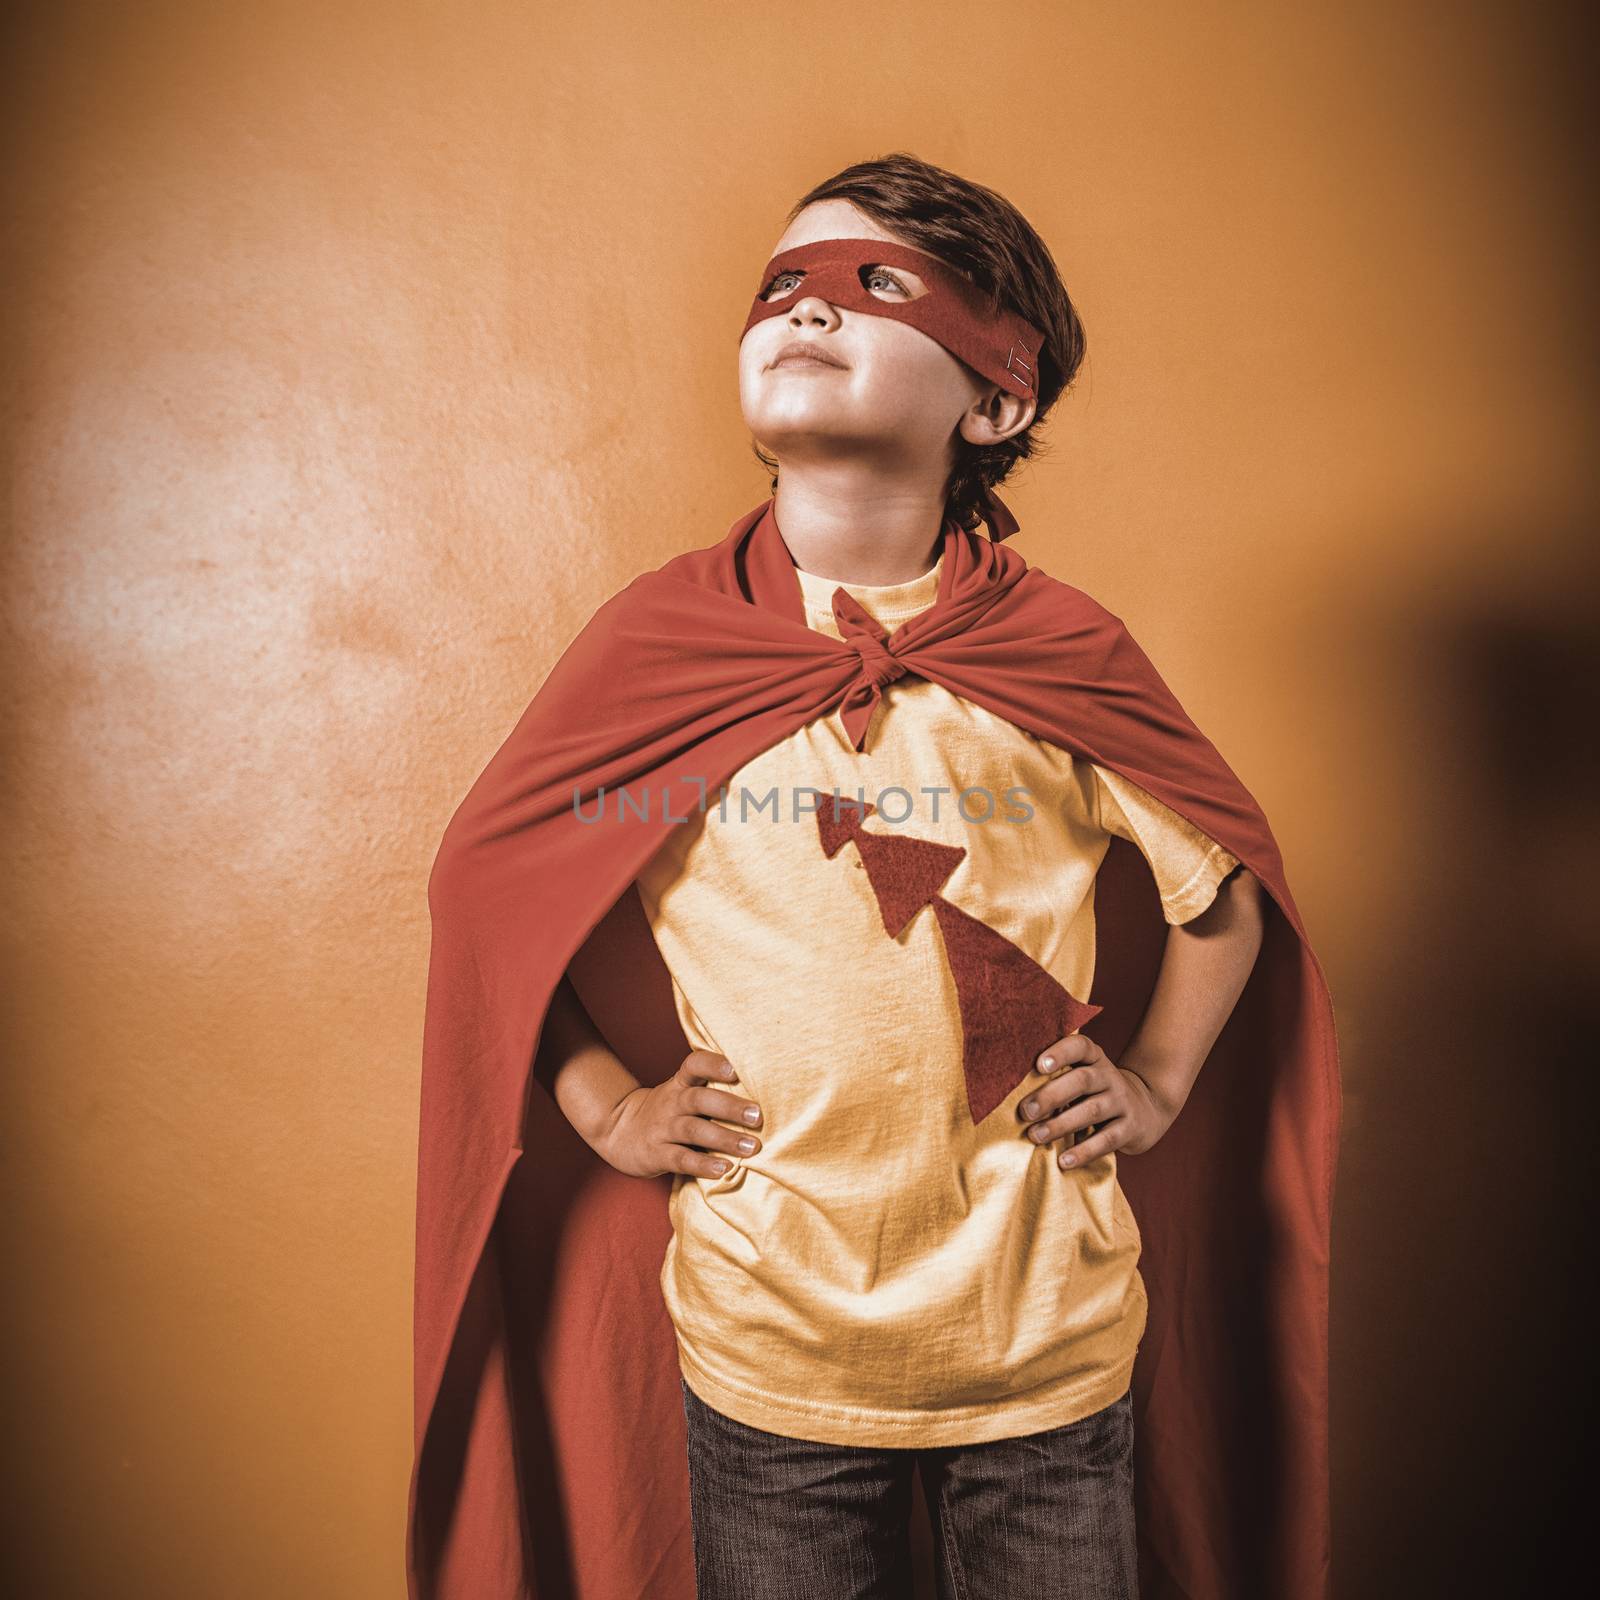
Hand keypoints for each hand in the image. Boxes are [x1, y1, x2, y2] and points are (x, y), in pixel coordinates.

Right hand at [596, 1049, 763, 1179]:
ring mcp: (663, 1129)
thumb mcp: (680, 1093)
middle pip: (700, 1100)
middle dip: (730, 1107)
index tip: (735, 1070)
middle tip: (757, 1115)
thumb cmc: (665, 1111)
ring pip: (694, 1130)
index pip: (694, 1066)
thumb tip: (761, 1093)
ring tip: (751, 1147)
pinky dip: (704, 1164)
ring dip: (725, 1138)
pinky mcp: (657, 1154)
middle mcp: (672, 1103)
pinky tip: (724, 1168)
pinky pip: (682, 1159)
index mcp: (679, 1085)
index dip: (713, 1065)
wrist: (617, 1131)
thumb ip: (709, 1091)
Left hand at [1016, 1032, 1175, 1169]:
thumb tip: (1013, 1095)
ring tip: (1035, 1136)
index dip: (1060, 1052)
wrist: (1146, 1108)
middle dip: (1051, 1096)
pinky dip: (1084, 1151)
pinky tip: (1064, 1161)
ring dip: (1061, 1124)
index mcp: (1094, 1058)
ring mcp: (1122, 1102)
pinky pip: (1107, 1140)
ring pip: (1092, 1110)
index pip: (1080, 1046)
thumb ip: (1056, 1078)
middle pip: (1082, 1080)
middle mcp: (1109, 1076)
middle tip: (1024, 1112)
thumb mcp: (1083, 1076)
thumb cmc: (1097, 1091)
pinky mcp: (1131, 1128)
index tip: (1038, 1065)